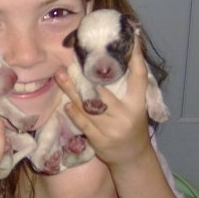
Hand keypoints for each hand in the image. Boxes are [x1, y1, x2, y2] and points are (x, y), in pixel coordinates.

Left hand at [55, 36, 151, 165]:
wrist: (132, 158)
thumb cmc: (132, 125)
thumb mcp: (137, 106)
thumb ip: (130, 87)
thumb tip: (119, 58)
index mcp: (138, 104)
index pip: (139, 77)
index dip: (135, 57)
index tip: (130, 39)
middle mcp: (125, 115)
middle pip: (104, 92)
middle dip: (88, 75)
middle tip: (74, 58)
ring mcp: (111, 129)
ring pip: (89, 106)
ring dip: (72, 90)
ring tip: (59, 75)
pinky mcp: (99, 140)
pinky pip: (84, 124)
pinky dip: (74, 113)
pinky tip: (66, 104)